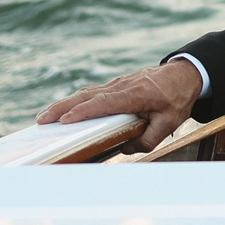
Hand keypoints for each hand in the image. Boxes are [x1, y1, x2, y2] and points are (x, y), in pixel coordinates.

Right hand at [37, 60, 201, 149]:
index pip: (103, 103)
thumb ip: (148, 139)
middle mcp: (121, 86)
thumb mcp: (170, 123)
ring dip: (64, 104)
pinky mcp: (115, 85)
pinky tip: (63, 110)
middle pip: (86, 96)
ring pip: (86, 93)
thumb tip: (125, 149)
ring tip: (44, 116)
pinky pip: (92, 92)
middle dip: (62, 108)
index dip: (83, 112)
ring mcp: (117, 83)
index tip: (64, 121)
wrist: (183, 75)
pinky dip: (75, 100)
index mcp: (134, 95)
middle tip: (41, 120)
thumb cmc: (177, 99)